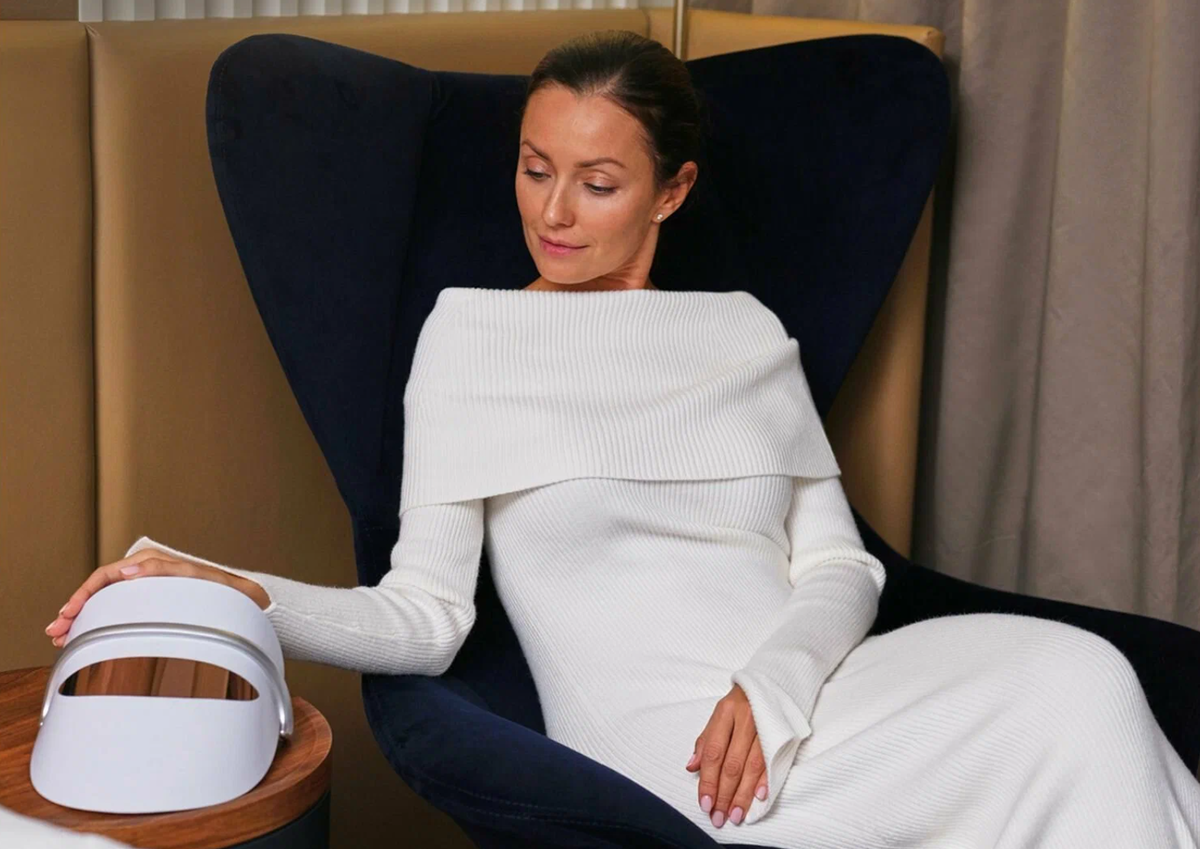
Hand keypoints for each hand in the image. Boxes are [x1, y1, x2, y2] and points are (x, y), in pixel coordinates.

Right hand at [45, 548, 270, 646]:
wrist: (245, 601)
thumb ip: (165, 570)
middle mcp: (145, 574)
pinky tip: (89, 636)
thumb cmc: (223, 590)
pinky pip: (119, 611)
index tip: (68, 613)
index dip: (83, 595)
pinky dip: (100, 623)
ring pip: (106, 603)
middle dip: (75, 610)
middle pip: (100, 591)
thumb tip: (128, 571)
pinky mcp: (153, 604)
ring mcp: (147, 590)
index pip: (106, 576)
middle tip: (56, 631)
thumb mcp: (196, 577)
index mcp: (149, 564)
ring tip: (63, 637)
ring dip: (83, 619)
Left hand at [685, 684, 766, 827]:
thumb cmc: (741, 702)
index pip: (713, 752)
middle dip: (724, 793)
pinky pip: (771, 760)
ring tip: (736, 814)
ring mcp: (765, 726)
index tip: (705, 803)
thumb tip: (692, 767)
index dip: (708, 780)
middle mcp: (745, 719)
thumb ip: (706, 741)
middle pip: (732, 763)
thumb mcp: (719, 715)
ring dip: (743, 794)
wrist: (773, 681)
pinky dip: (765, 780)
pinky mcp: (781, 733)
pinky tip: (759, 797)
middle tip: (719, 816)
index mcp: (725, 713)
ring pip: (752, 766)